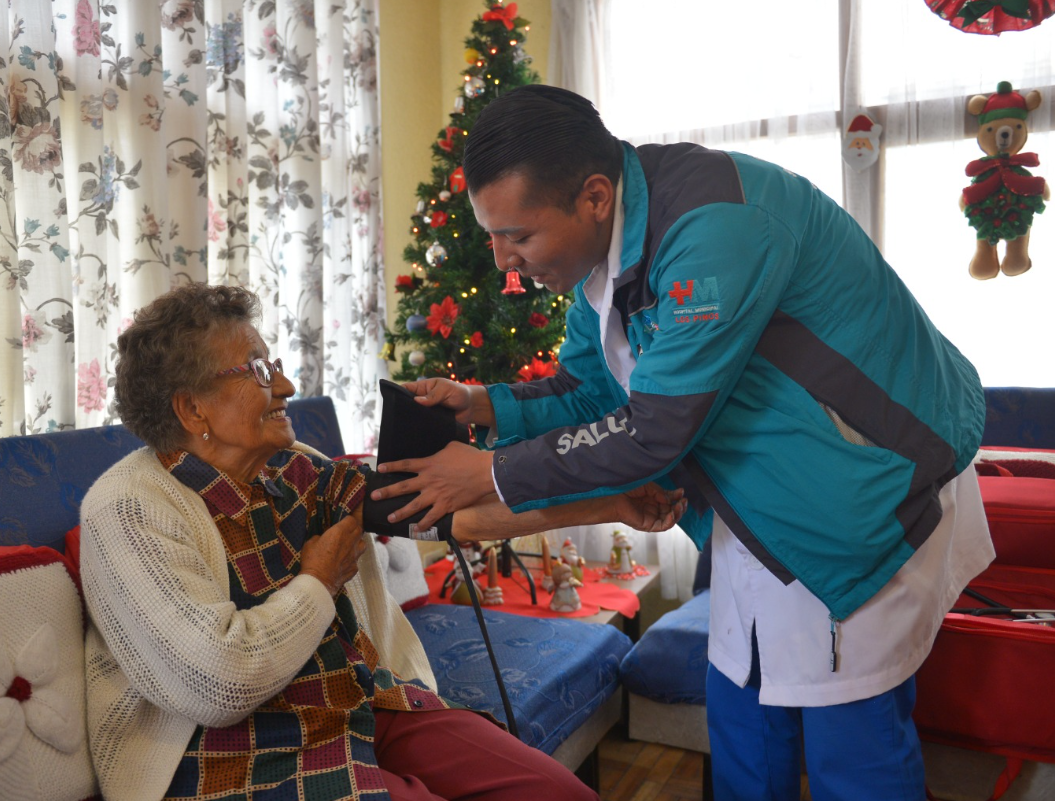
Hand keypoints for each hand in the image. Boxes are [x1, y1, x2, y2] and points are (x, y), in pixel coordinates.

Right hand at [300, 512, 365, 596]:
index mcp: (340, 532)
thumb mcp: (310, 543)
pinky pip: (357, 560)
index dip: (348, 520)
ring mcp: (355, 556)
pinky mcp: (355, 568)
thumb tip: (322, 538)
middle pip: (359, 530)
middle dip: (354, 529)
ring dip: (357, 543)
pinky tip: (344, 562)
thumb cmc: (312, 561)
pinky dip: (352, 559)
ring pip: (362, 544)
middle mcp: (350, 542)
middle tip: (345, 533)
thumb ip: (320, 537)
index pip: (352, 520)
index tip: (342, 523)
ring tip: (348, 546)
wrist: (318, 582)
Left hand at [373, 441, 493, 530]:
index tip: (380, 469)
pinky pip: (431, 517)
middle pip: (403, 487)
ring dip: (400, 512)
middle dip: (387, 492)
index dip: (391, 466)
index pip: (405, 465)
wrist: (485, 472)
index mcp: (429, 464)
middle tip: (374, 496)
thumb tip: (438, 452)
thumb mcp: (452, 447)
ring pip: (413, 505)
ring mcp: (436, 495)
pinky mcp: (446, 506)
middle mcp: (428, 480)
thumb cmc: (470, 457)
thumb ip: (440, 451)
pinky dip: (423, 525)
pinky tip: (416, 530)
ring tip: (389, 518)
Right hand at [403, 378, 494, 426]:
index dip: (398, 393)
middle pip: (407, 404)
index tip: (393, 400)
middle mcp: (421, 400)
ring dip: (412, 420)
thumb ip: (433, 395)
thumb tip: (417, 401)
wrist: (472, 407)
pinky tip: (417, 432)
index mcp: (422, 388)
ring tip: (407, 426)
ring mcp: (425, 412)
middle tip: (400, 417)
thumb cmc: (459, 393)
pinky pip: (423, 425)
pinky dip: (421, 428)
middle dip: (403, 409)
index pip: (405, 389)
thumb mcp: (446, 389)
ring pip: (414, 416)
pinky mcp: (431, 422)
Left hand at [612, 483, 687, 531]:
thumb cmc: (629, 489)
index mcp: (654, 500)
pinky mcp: (648, 526)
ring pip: (670, 520)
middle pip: (673, 511)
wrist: (615, 497)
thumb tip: (673, 497)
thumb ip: (662, 493)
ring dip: (678, 514)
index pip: (670, 501)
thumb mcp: (649, 487)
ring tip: (680, 506)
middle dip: (680, 506)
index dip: (677, 497)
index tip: (682, 491)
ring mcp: (652, 518)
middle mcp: (654, 510)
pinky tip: (672, 514)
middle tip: (684, 500)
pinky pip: (663, 526)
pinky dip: (670, 521)